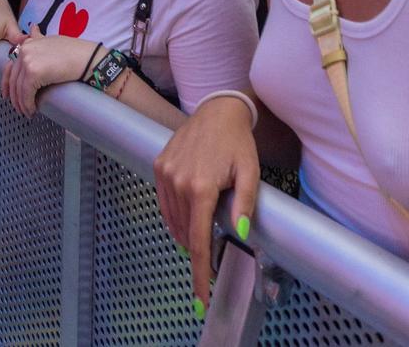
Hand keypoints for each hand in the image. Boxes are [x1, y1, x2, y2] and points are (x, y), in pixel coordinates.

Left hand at [0, 29, 96, 116]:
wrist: (88, 58)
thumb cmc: (75, 52)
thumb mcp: (52, 40)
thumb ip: (39, 37)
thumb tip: (32, 28)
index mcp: (28, 44)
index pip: (10, 66)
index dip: (7, 83)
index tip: (8, 95)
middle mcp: (25, 51)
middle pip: (13, 79)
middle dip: (15, 97)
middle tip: (19, 108)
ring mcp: (28, 61)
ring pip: (19, 89)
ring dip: (22, 104)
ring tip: (27, 112)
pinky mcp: (33, 73)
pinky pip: (26, 94)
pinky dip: (28, 104)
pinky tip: (32, 110)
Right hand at [153, 96, 261, 309]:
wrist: (218, 111)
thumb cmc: (238, 143)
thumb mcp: (250, 173)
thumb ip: (244, 205)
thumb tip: (240, 235)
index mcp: (201, 187)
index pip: (198, 241)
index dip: (199, 273)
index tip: (201, 297)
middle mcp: (177, 182)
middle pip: (184, 234)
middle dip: (197, 252)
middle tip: (211, 260)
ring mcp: (164, 174)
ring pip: (173, 221)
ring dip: (186, 235)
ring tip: (202, 234)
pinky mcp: (158, 167)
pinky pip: (164, 203)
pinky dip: (175, 217)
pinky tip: (188, 218)